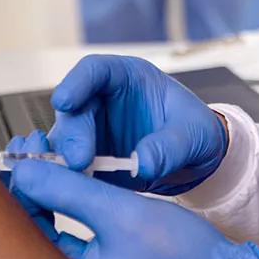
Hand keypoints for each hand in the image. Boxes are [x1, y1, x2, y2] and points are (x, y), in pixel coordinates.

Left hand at [8, 132, 258, 258]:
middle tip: (30, 143)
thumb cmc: (179, 250)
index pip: (24, 222)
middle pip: (33, 221)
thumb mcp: (119, 211)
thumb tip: (23, 170)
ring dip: (49, 186)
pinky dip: (68, 199)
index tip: (26, 146)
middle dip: (30, 180)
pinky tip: (70, 177)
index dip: (21, 179)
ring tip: (46, 152)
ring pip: (52, 221)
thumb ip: (67, 189)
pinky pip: (72, 227)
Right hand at [49, 55, 227, 194]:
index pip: (94, 71)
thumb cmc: (194, 133)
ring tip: (80, 177)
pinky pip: (68, 165)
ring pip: (63, 139)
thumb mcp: (194, 135)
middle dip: (72, 134)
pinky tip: (75, 187)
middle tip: (79, 160)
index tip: (64, 101)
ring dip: (65, 158)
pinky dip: (69, 176)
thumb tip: (143, 164)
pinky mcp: (86, 158)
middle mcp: (100, 100)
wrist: (194, 162)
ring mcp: (90, 129)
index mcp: (126, 78)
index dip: (75, 83)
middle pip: (73, 110)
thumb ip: (170, 146)